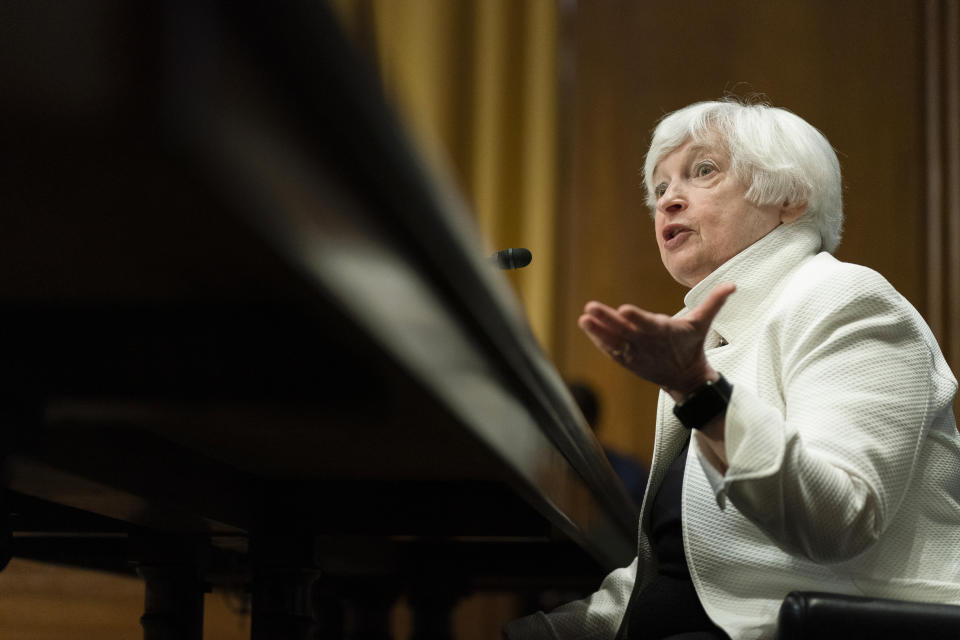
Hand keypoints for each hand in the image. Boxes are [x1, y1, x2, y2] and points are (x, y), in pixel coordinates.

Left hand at [577, 283, 735, 394]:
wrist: (684, 378)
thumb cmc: (691, 345)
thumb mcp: (703, 323)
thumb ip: (714, 302)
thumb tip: (733, 284)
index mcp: (665, 333)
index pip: (649, 324)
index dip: (637, 318)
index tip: (624, 309)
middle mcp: (647, 344)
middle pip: (625, 330)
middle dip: (607, 320)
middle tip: (590, 307)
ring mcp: (635, 353)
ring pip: (614, 340)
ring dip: (598, 329)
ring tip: (583, 317)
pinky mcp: (627, 360)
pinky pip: (610, 349)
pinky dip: (598, 340)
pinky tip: (587, 326)